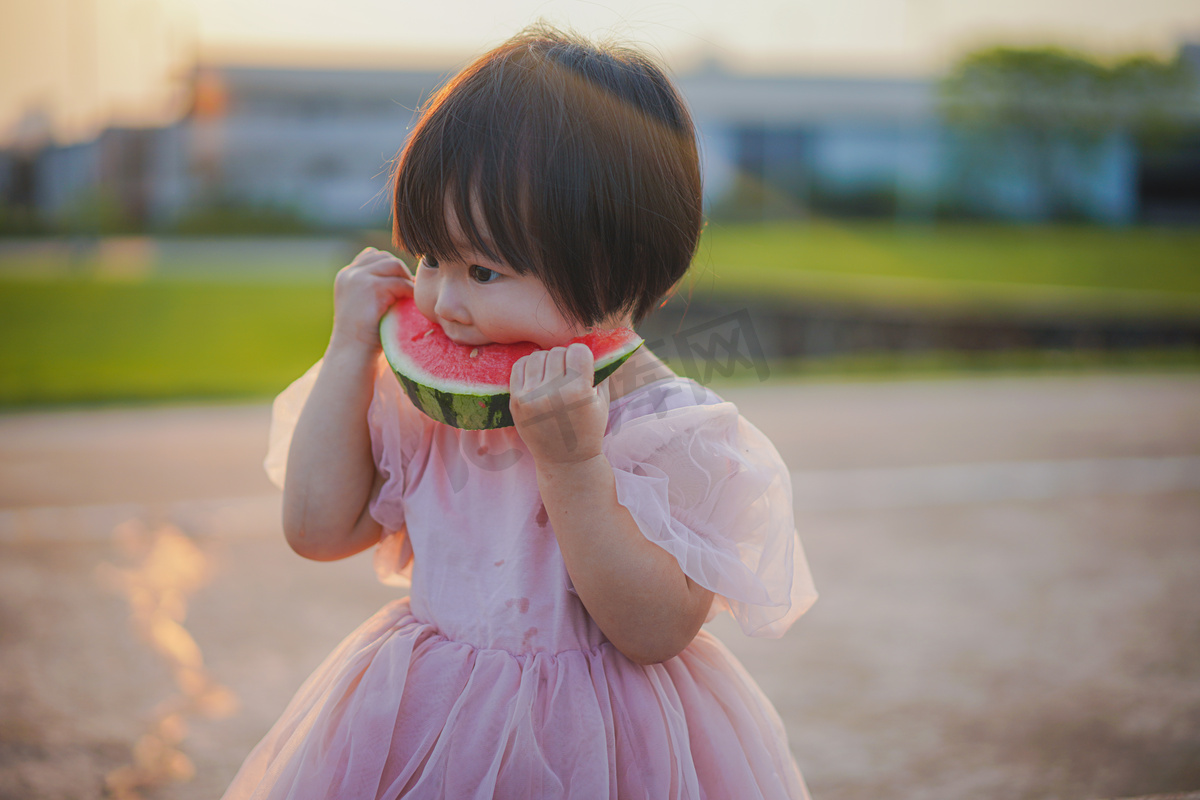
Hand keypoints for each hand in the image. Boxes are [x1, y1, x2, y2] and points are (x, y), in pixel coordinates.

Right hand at [328, 247, 413, 352]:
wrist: (352, 352)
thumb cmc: (363, 335)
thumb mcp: (365, 305)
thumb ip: (375, 288)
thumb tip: (405, 278)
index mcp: (346, 276)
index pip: (371, 255)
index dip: (389, 267)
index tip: (400, 283)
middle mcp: (350, 274)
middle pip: (384, 257)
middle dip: (400, 271)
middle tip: (410, 290)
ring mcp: (358, 278)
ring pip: (393, 265)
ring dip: (406, 279)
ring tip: (410, 295)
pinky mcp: (371, 286)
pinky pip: (399, 282)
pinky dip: (409, 291)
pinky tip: (411, 304)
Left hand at [510, 343, 610, 465]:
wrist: (565, 461)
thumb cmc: (588, 430)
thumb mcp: (602, 401)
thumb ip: (598, 371)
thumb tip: (594, 342)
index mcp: (577, 392)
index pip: (578, 350)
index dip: (582, 356)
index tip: (582, 366)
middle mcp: (552, 393)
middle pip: (557, 351)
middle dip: (565, 359)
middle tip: (568, 372)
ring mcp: (530, 397)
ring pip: (537, 356)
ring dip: (547, 360)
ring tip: (553, 374)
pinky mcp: (516, 401)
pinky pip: (519, 366)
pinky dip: (529, 366)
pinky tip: (538, 376)